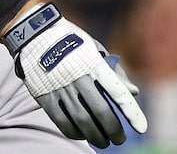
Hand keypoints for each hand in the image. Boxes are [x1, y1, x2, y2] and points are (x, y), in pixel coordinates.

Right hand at [3, 3, 146, 147]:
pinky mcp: (45, 96)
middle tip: (120, 139)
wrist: (35, 34)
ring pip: (83, 121)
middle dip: (113, 130)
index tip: (141, 128)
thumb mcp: (95, 49)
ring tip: (103, 142)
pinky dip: (75, 133)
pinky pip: (63, 122)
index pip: (118, 91)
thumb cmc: (72, 42)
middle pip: (101, 112)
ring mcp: (61, 88)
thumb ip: (114, 71)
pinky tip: (82, 135)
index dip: (131, 112)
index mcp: (95, 63)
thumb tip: (133, 92)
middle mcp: (79, 76)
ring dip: (96, 136)